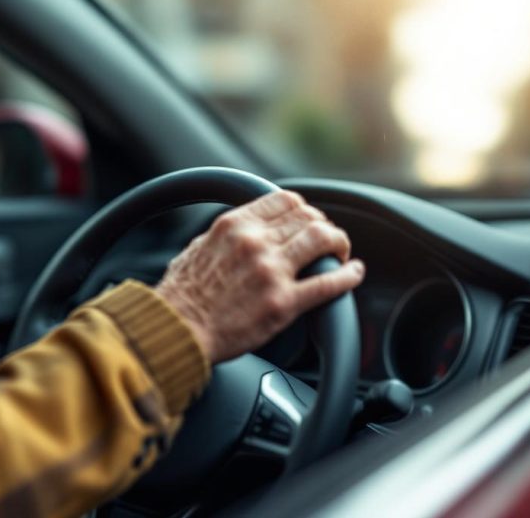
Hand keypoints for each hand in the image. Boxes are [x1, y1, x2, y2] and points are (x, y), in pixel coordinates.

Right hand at [155, 191, 364, 363]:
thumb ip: (227, 236)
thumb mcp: (198, 247)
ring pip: (323, 239)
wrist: (175, 330)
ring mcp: (272, 271)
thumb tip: (245, 231)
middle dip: (323, 226)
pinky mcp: (283, 303)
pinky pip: (329, 283)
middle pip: (309, 217)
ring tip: (341, 255)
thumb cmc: (180, 296)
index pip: (285, 200)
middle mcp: (256, 242)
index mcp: (234, 225)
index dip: (303, 209)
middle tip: (326, 241)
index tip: (306, 221)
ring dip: (339, 244)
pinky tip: (353, 273)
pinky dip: (348, 276)